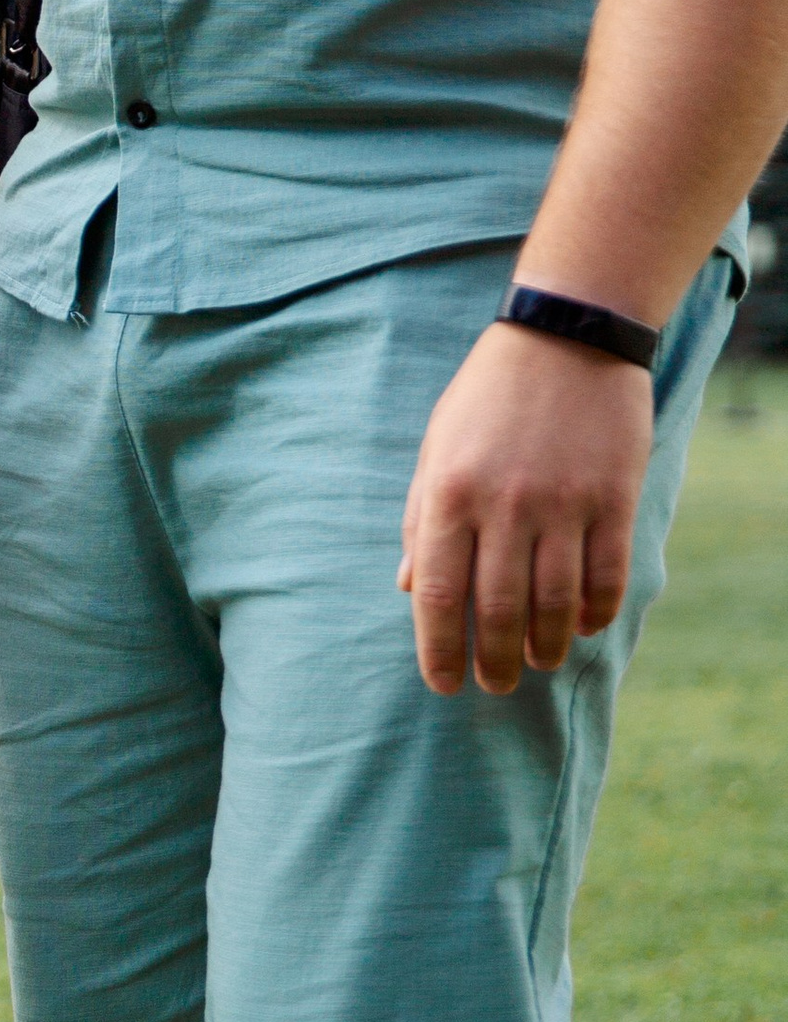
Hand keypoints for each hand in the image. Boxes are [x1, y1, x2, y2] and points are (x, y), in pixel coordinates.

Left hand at [398, 321, 652, 696]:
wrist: (568, 336)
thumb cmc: (488, 396)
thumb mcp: (436, 448)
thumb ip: (421, 519)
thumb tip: (409, 589)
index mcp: (449, 494)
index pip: (438, 595)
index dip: (439, 650)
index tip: (444, 685)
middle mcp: (504, 505)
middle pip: (497, 610)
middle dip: (494, 660)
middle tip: (496, 685)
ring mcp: (562, 503)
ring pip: (555, 603)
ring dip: (547, 646)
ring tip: (540, 662)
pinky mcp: (613, 498)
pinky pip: (606, 575)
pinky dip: (597, 612)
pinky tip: (587, 628)